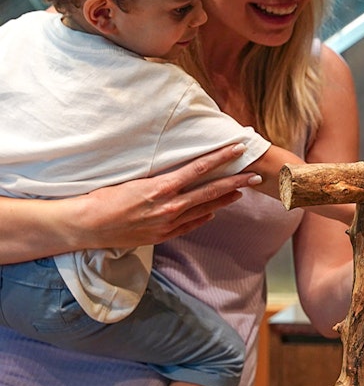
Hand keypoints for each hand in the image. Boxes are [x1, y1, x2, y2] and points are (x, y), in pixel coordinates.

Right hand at [74, 144, 259, 249]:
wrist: (86, 225)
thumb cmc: (103, 197)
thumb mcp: (133, 179)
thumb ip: (160, 176)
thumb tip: (179, 167)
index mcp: (161, 187)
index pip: (199, 169)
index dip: (222, 158)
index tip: (239, 149)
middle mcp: (169, 206)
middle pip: (210, 191)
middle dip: (236, 181)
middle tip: (255, 174)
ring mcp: (167, 223)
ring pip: (204, 208)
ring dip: (225, 199)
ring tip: (242, 191)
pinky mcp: (162, 235)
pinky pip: (190, 225)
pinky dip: (204, 217)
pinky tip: (214, 211)